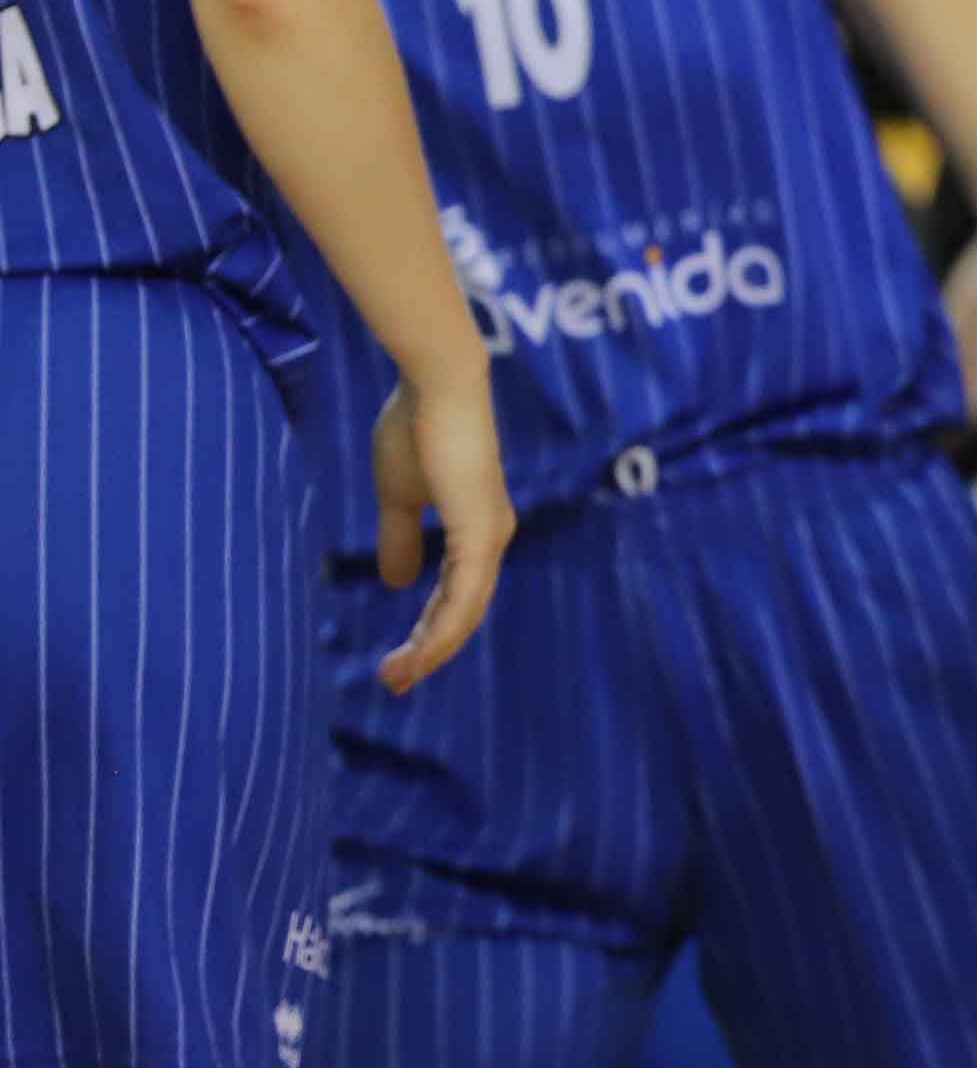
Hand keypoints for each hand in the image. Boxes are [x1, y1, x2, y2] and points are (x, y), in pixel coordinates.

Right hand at [369, 369, 511, 694]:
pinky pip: (464, 595)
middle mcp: (491, 537)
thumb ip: (399, 537)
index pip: (455, 595)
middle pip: (464, 612)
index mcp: (476, 529)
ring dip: (431, 649)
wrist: (435, 385)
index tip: (396, 663)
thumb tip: (398, 583)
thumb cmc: (417, 428)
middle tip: (394, 682)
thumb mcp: (398, 495)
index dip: (427, 631)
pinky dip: (441, 628)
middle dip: (430, 651)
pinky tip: (419, 653)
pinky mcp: (480, 531)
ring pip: (465, 612)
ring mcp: (489, 535)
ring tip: (396, 677)